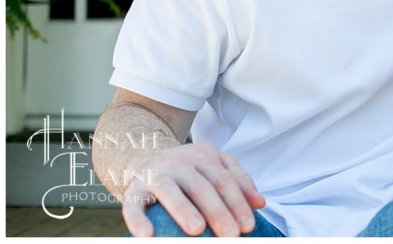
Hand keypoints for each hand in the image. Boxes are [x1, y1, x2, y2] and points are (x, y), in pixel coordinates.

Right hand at [120, 144, 264, 236]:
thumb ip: (238, 181)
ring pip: (170, 191)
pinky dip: (138, 220)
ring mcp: (155, 173)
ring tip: (198, 230)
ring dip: (184, 210)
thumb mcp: (214, 166)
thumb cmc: (188, 169)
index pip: (225, 180)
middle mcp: (180, 162)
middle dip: (218, 212)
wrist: (144, 156)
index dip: (238, 203)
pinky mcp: (133, 188)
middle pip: (202, 187)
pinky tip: (146, 236)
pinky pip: (133, 204)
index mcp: (204, 156)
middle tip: (231, 235)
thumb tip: (260, 203)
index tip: (248, 226)